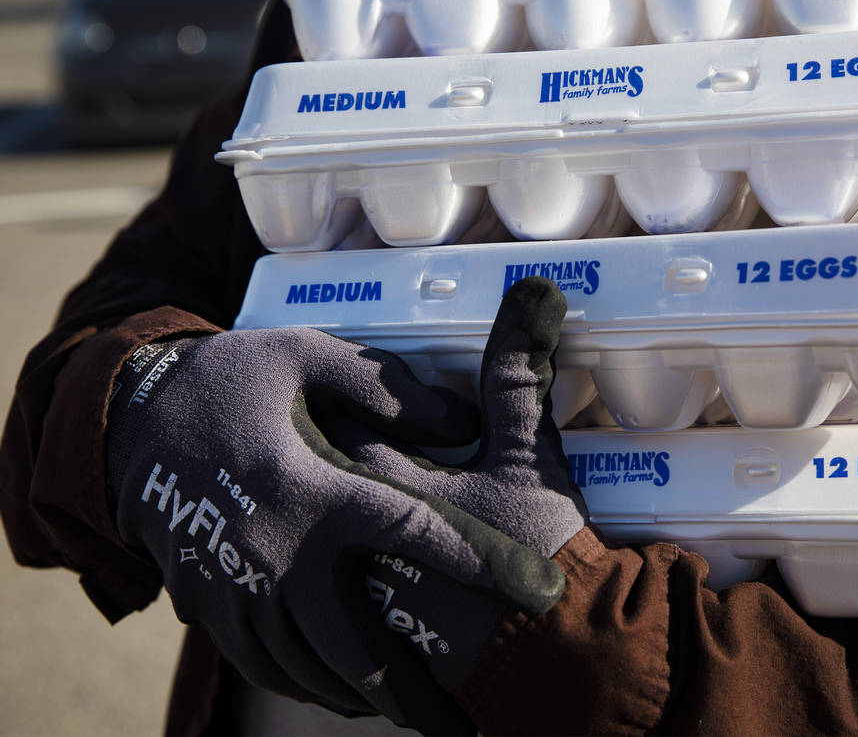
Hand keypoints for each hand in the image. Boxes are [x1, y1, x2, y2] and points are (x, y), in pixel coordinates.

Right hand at [104, 278, 578, 730]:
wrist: (127, 421)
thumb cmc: (229, 381)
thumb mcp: (304, 356)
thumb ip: (386, 386)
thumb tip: (462, 419)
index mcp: (307, 487)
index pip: (409, 530)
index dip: (476, 559)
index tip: (531, 587)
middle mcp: (271, 552)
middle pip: (353, 648)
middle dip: (413, 693)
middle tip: (462, 720)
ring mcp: (234, 590)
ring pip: (308, 672)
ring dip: (365, 697)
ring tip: (417, 710)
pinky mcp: (207, 607)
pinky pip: (264, 666)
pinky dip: (310, 686)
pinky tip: (346, 691)